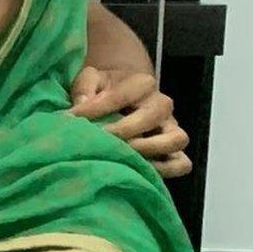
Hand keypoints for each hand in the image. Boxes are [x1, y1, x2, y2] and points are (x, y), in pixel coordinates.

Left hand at [70, 66, 192, 178]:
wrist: (122, 97)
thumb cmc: (104, 90)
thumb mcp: (91, 80)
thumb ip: (84, 87)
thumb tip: (81, 106)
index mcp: (142, 83)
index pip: (121, 95)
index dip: (95, 109)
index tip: (70, 119)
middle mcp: (162, 105)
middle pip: (152, 116)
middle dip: (123, 130)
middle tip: (100, 141)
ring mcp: (171, 128)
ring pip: (176, 139)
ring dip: (149, 150)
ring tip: (123, 156)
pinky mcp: (174, 151)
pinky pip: (182, 163)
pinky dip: (166, 170)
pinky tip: (139, 171)